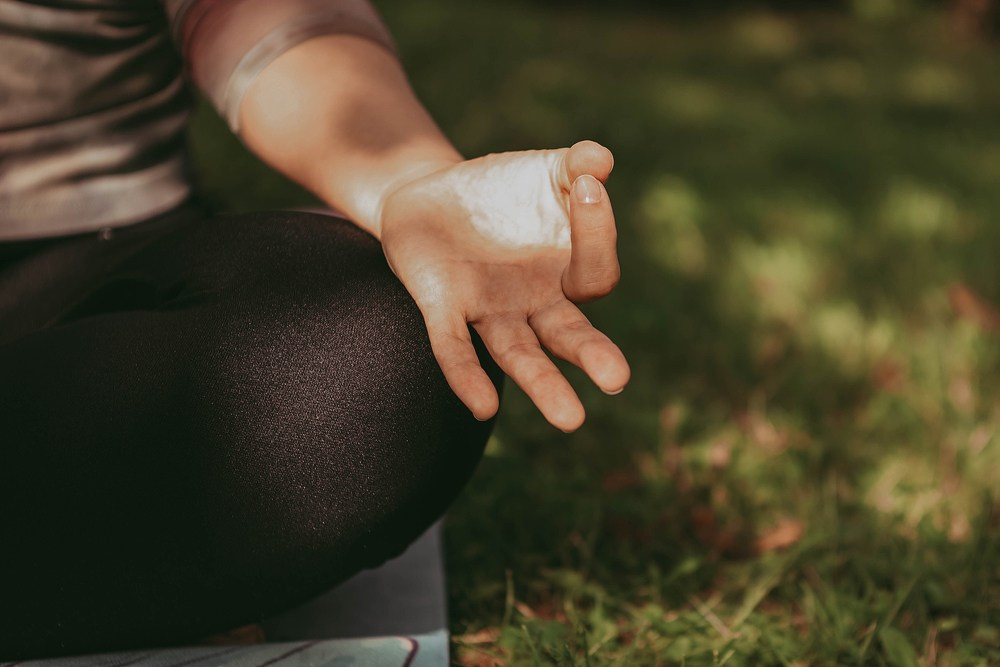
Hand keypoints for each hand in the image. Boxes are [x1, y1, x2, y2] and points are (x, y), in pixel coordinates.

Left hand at [378, 140, 629, 431]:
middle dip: (593, 357)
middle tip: (618, 381)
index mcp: (566, 272)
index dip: (596, 230)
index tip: (586, 183)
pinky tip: (481, 407)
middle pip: (570, 338)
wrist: (431, 196)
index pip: (595, 271)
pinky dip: (467, 376)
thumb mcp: (544, 171)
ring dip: (544, 385)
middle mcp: (534, 304)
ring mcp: (490, 312)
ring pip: (520, 355)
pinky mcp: (444, 309)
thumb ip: (577, 165)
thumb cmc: (502, 190)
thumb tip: (601, 161)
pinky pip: (455, 348)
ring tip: (572, 419)